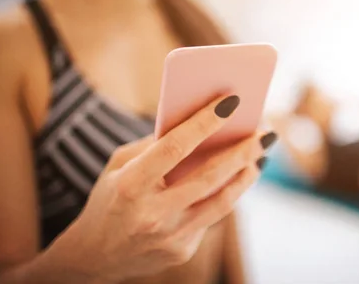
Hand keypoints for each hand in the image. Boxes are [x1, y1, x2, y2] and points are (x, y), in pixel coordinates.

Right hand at [47, 95, 274, 282]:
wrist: (93, 257)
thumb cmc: (110, 199)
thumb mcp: (118, 167)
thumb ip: (153, 145)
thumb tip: (198, 121)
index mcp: (130, 186)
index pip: (174, 148)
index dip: (204, 123)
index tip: (231, 100)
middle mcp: (151, 214)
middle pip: (208, 177)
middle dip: (242, 151)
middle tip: (265, 131)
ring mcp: (169, 237)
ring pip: (221, 202)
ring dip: (246, 176)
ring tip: (262, 155)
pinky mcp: (182, 251)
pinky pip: (212, 216)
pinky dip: (228, 193)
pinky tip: (241, 177)